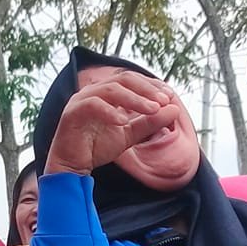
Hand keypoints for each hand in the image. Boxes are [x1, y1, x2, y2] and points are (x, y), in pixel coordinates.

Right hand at [42, 71, 180, 176]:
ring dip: (134, 99)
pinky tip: (124, 121)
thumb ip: (149, 123)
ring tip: (152, 109)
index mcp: (105, 93)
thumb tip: (174, 109)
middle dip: (146, 89)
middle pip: (123, 79)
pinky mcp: (72, 113)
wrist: (72, 166)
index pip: (131, 79)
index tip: (169, 95)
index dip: (151, 84)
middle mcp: (93, 91)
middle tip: (164, 100)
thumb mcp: (129, 135)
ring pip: (111, 90)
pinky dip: (110, 112)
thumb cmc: (97, 148)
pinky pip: (93, 106)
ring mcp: (81, 100)